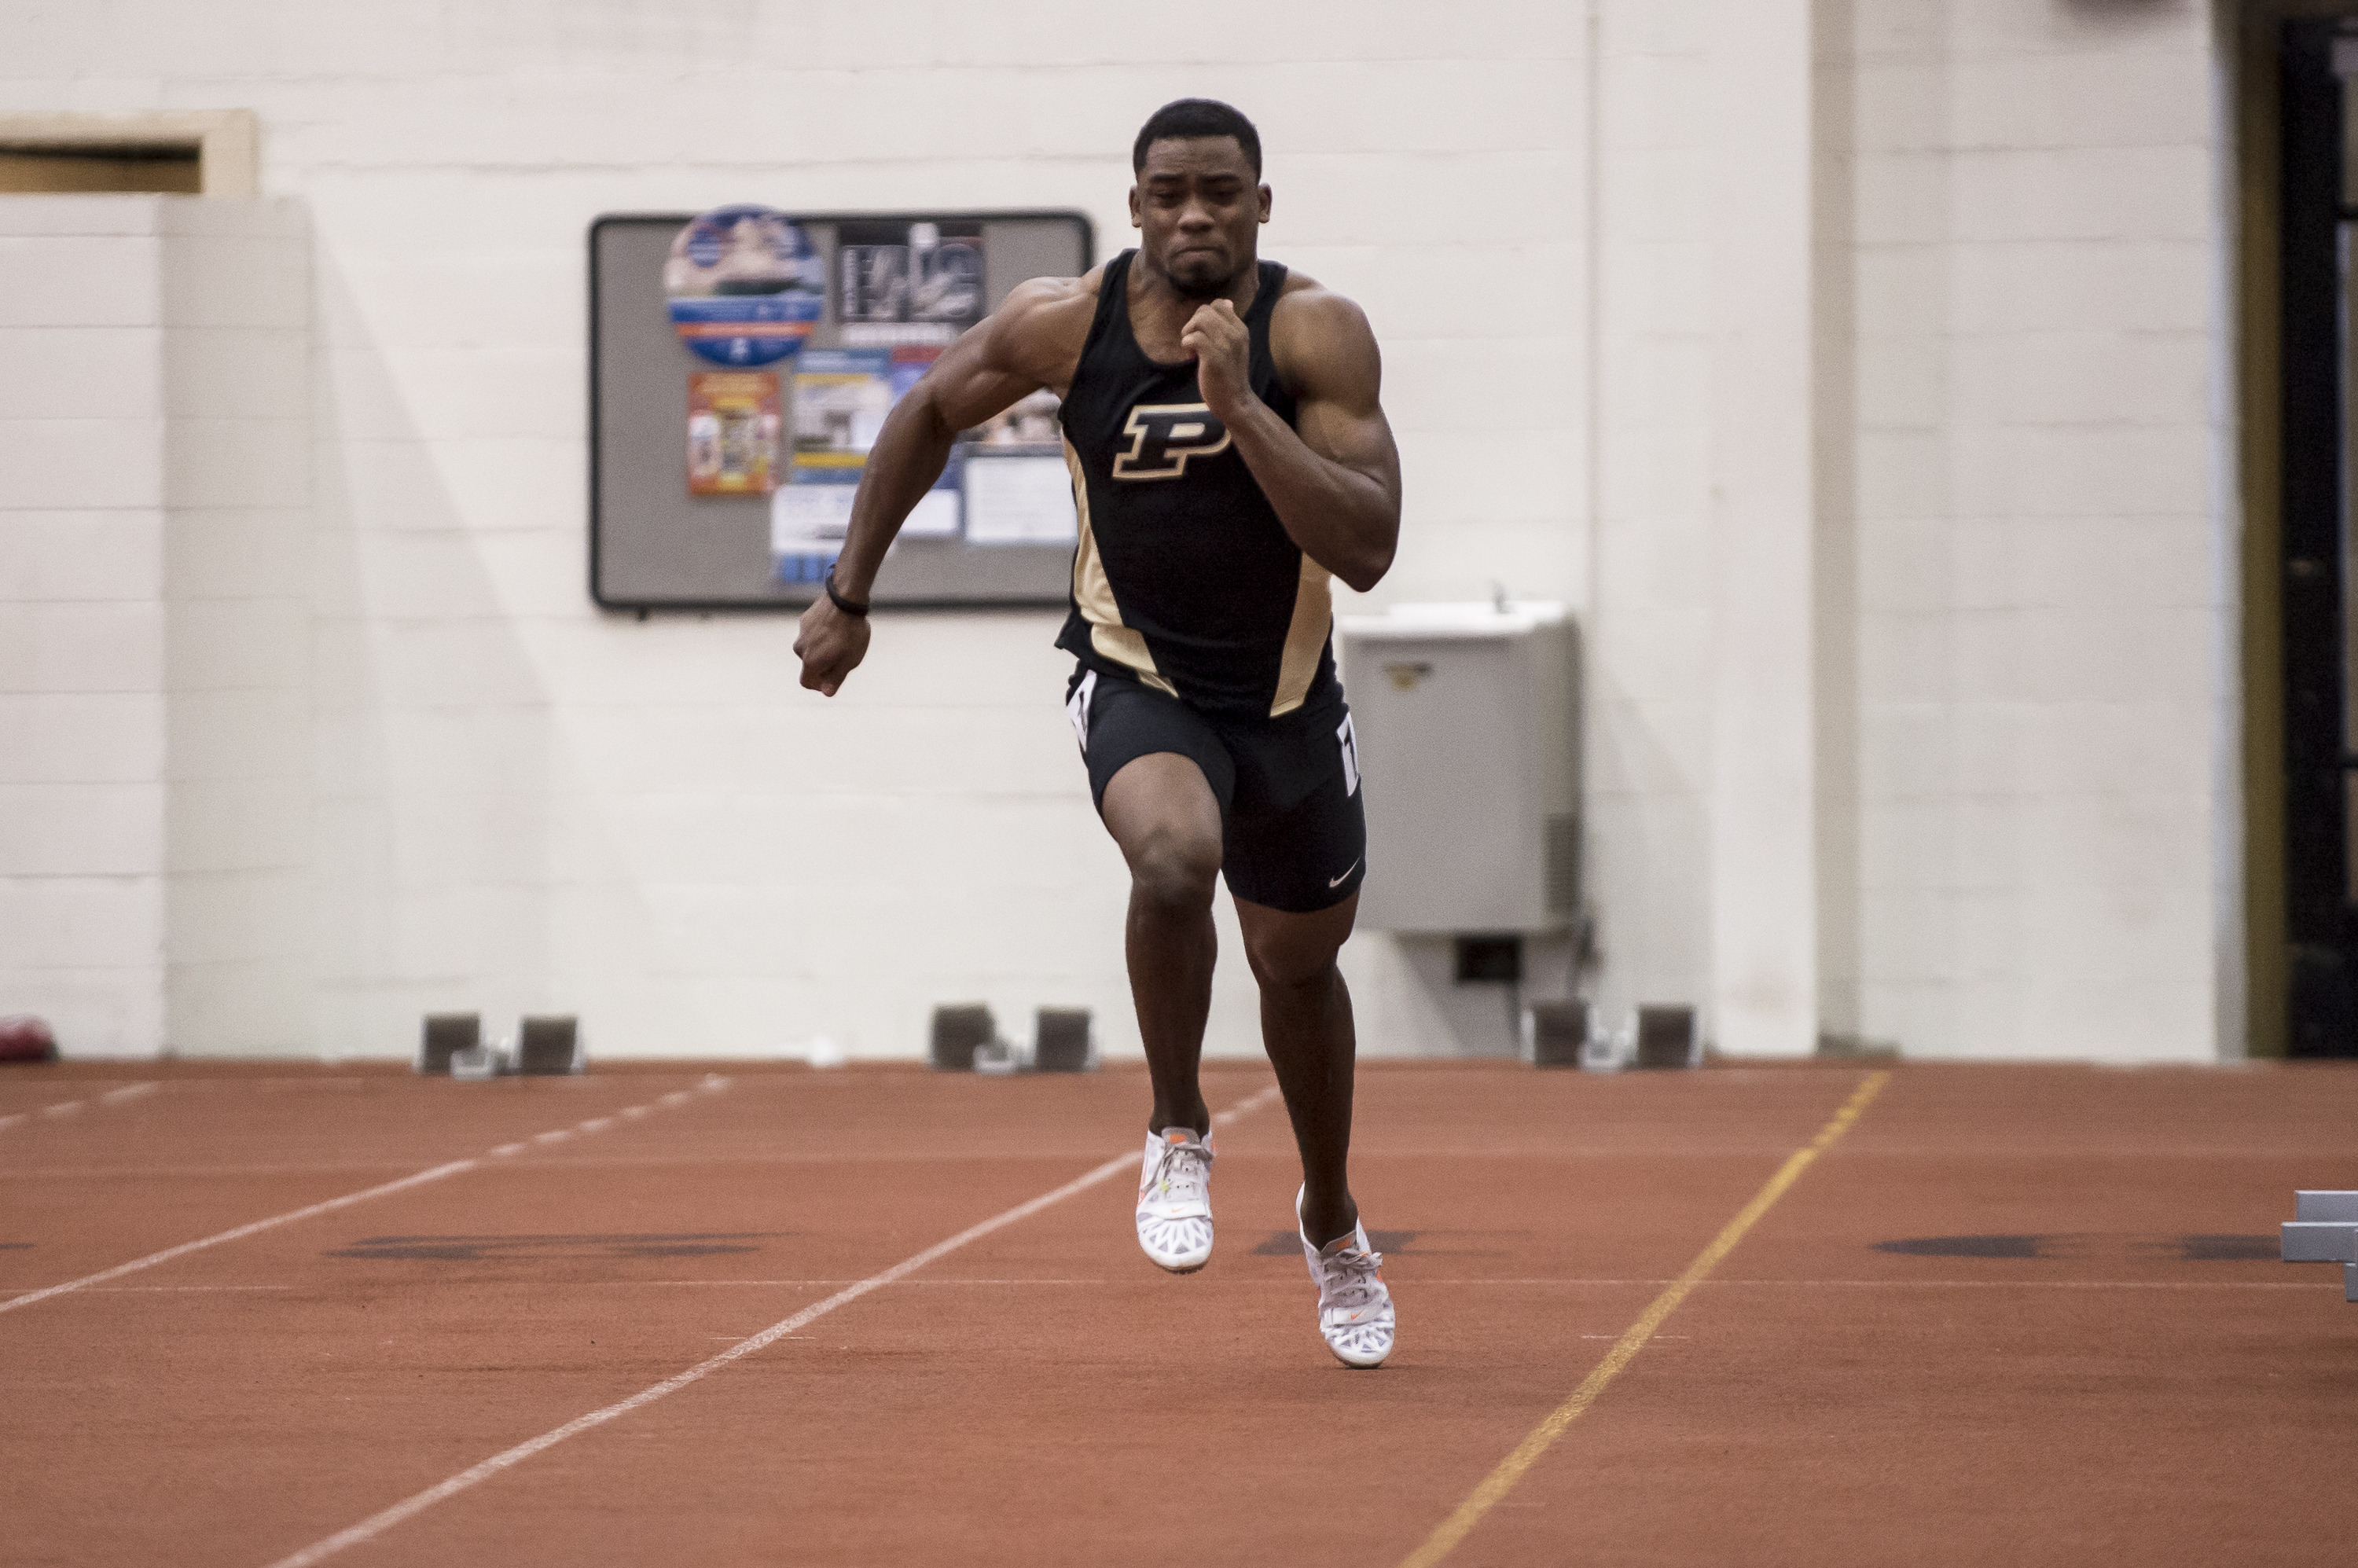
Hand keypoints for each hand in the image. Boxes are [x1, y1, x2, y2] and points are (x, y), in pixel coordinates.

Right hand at [793, 594, 870, 696]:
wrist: (846, 599)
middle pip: (809, 665)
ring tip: (842, 640)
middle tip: (843, 656)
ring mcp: (801, 633)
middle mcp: (800, 648)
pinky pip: (811, 634)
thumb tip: (826, 693)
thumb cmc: (851, 632)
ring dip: (822, 650)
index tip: (832, 679)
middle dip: (823, 666)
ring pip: (810, 648)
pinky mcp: (804, 620)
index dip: (819, 685)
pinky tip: (837, 628)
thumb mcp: (850, 660)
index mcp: (810, 661)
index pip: (806, 682)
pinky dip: (821, 636)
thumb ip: (836, 678)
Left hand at [1179, 298, 1253, 420]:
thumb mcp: (1234, 346)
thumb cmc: (1230, 375)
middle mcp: (1235, 334)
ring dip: (1188, 333)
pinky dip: (1187, 345)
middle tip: (1193, 343)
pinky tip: (1191, 357)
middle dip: (1192, 324)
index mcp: (1240, 329)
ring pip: (1199, 320)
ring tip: (1191, 350)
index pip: (1219, 304)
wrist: (1235, 402)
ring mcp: (1226, 346)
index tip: (1203, 333)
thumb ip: (1228, 326)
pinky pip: (1194, 338)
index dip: (1204, 315)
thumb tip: (1227, 302)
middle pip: (1205, 311)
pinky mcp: (1214, 358)